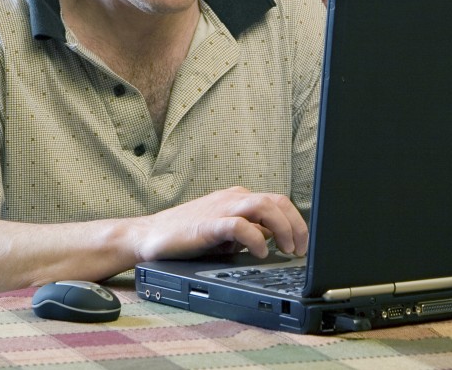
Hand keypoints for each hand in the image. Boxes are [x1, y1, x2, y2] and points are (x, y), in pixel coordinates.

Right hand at [131, 186, 308, 260]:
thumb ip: (250, 233)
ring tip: (287, 249)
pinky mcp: (208, 224)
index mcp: (239, 199)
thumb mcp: (226, 235)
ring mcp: (221, 208)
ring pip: (264, 206)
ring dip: (282, 228)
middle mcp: (233, 198)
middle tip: (300, 249)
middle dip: (295, 225)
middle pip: (277, 201)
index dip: (296, 222)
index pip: (278, 203)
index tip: (303, 244)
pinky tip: (261, 253)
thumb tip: (276, 240)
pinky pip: (240, 225)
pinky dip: (256, 238)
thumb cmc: (187, 236)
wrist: (148, 237)